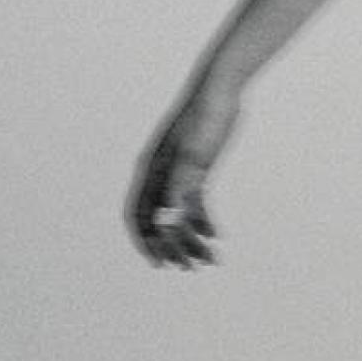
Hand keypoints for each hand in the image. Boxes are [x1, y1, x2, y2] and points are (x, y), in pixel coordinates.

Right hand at [125, 84, 240, 267]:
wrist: (221, 92)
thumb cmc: (205, 119)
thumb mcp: (194, 155)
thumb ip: (180, 187)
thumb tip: (169, 220)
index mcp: (153, 173)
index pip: (140, 216)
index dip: (147, 242)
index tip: (160, 264)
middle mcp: (160, 176)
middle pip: (159, 220)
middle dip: (173, 247)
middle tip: (191, 267)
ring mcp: (178, 173)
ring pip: (179, 215)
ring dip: (191, 238)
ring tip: (210, 259)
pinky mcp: (195, 170)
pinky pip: (194, 204)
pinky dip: (203, 221)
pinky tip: (215, 235)